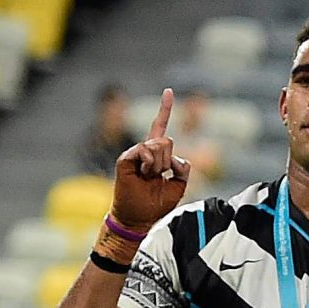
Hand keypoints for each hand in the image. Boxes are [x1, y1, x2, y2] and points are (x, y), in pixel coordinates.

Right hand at [112, 90, 190, 229]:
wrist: (139, 217)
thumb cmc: (157, 203)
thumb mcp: (179, 185)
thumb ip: (183, 168)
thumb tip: (176, 157)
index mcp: (157, 154)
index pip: (160, 127)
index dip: (164, 109)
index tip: (168, 91)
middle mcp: (145, 150)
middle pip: (167, 140)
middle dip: (168, 161)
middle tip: (158, 176)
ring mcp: (134, 153)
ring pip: (159, 146)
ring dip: (159, 166)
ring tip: (149, 178)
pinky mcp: (125, 158)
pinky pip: (145, 151)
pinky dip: (150, 164)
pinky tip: (144, 174)